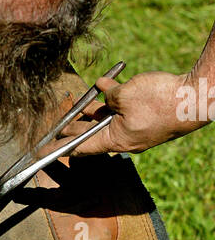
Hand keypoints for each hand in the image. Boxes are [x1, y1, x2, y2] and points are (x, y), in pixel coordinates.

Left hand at [57, 71, 203, 155]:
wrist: (195, 98)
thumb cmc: (160, 100)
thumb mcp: (124, 96)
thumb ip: (108, 97)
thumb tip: (103, 93)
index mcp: (117, 140)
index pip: (82, 148)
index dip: (62, 147)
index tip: (44, 152)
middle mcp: (126, 139)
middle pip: (93, 134)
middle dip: (74, 128)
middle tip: (55, 129)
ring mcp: (138, 130)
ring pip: (109, 121)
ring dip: (93, 112)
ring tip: (76, 107)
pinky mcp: (148, 120)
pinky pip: (125, 112)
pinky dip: (113, 101)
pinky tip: (103, 86)